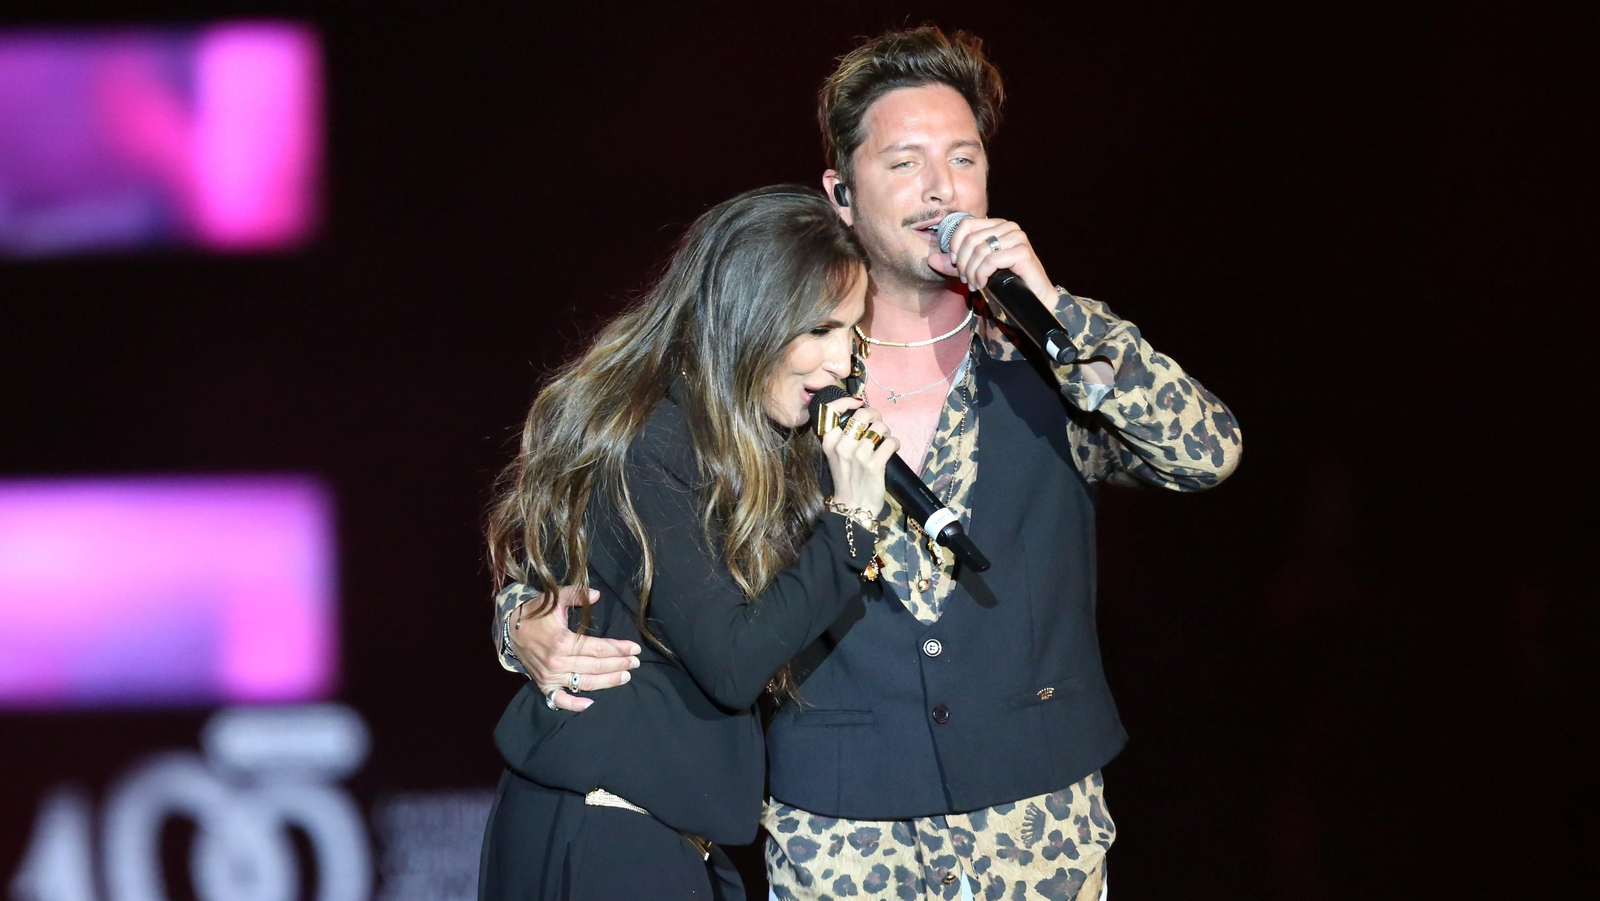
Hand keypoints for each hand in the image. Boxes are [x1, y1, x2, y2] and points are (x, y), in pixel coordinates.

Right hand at [509, 585, 639, 711]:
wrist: (510, 628)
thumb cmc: (536, 613)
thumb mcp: (554, 598)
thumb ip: (576, 595)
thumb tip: (597, 594)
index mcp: (562, 641)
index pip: (598, 649)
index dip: (619, 649)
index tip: (635, 649)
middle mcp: (557, 662)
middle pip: (596, 667)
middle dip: (619, 664)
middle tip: (636, 663)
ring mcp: (550, 676)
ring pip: (585, 683)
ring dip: (608, 682)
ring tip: (625, 677)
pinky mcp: (544, 685)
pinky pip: (560, 700)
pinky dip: (575, 705)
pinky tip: (591, 704)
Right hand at [819, 397, 897, 516]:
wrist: (853, 506)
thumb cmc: (846, 478)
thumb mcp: (836, 455)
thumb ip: (843, 435)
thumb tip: (862, 414)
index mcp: (829, 442)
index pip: (831, 410)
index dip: (846, 401)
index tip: (857, 403)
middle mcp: (842, 446)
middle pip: (862, 414)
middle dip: (874, 415)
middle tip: (877, 424)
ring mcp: (859, 455)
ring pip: (880, 427)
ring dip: (886, 431)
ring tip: (885, 439)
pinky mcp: (874, 465)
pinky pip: (891, 442)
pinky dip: (895, 443)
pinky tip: (892, 449)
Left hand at [927, 216, 1057, 305]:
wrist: (1033, 298)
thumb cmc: (1005, 282)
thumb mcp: (974, 270)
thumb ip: (953, 265)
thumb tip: (930, 259)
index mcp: (996, 224)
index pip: (965, 223)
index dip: (954, 244)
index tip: (954, 263)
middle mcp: (1008, 226)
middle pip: (970, 239)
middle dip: (962, 263)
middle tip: (964, 279)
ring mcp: (1017, 237)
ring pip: (979, 250)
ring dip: (971, 271)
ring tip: (974, 283)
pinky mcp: (1022, 251)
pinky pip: (990, 261)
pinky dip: (981, 275)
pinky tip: (983, 284)